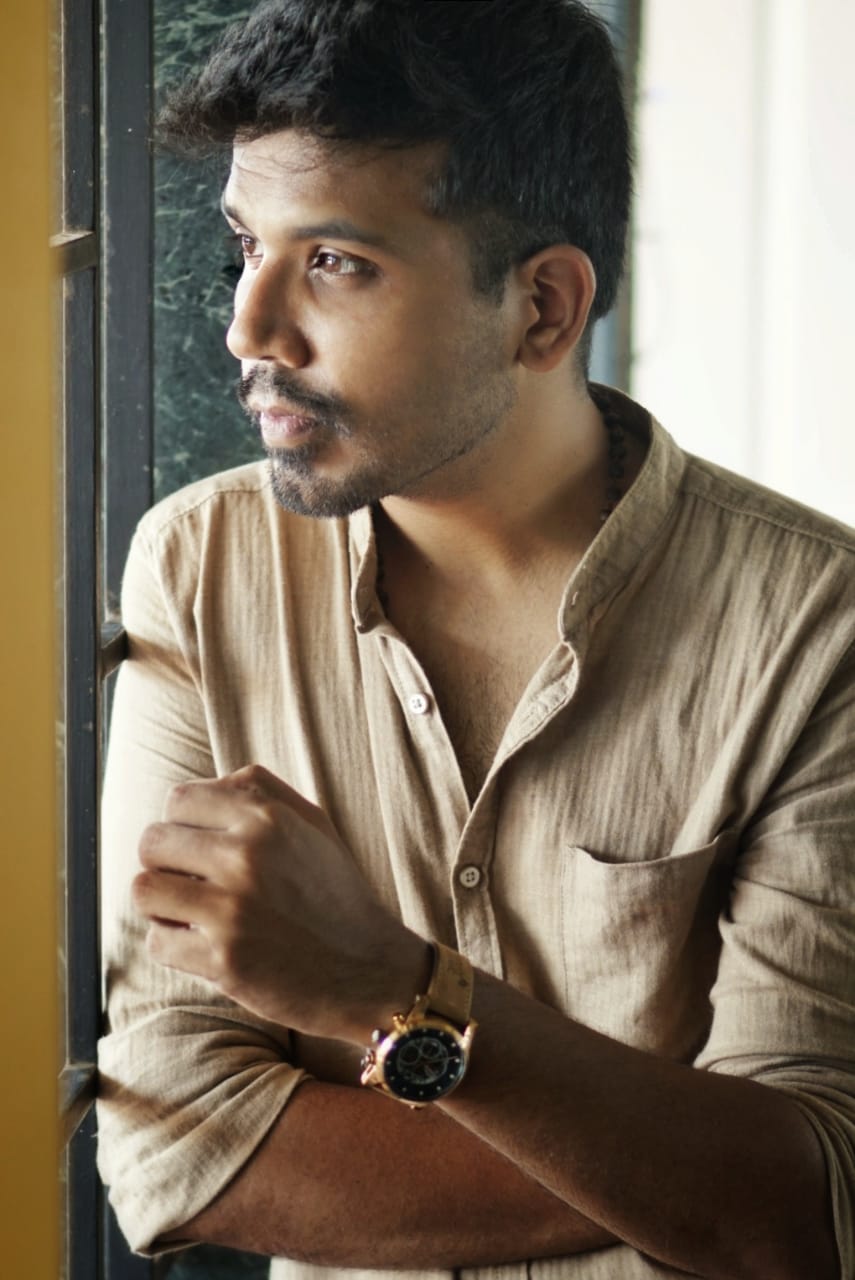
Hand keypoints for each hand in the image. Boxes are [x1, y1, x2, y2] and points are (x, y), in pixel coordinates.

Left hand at [133, 765, 427, 1041]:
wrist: (370, 970)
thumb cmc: (336, 895)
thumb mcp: (313, 825)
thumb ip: (262, 792)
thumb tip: (209, 783)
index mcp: (267, 817)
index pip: (178, 800)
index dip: (182, 825)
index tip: (199, 848)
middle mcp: (246, 856)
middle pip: (152, 841)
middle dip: (165, 863)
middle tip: (191, 883)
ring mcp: (232, 908)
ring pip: (144, 890)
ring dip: (162, 905)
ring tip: (190, 914)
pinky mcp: (223, 959)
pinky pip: (158, 942)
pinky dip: (174, 946)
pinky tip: (204, 947)